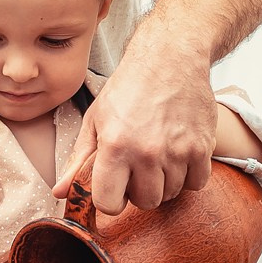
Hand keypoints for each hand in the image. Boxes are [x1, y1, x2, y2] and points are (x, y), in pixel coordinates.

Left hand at [59, 31, 215, 213]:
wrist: (170, 58)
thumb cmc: (129, 88)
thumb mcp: (96, 119)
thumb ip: (79, 160)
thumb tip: (59, 193)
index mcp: (115, 146)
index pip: (109, 204)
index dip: (111, 199)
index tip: (116, 186)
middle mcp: (147, 152)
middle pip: (146, 202)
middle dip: (140, 191)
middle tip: (138, 168)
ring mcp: (177, 151)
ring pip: (171, 193)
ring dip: (164, 181)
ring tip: (158, 156)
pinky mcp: (202, 146)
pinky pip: (197, 183)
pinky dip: (189, 175)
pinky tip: (179, 155)